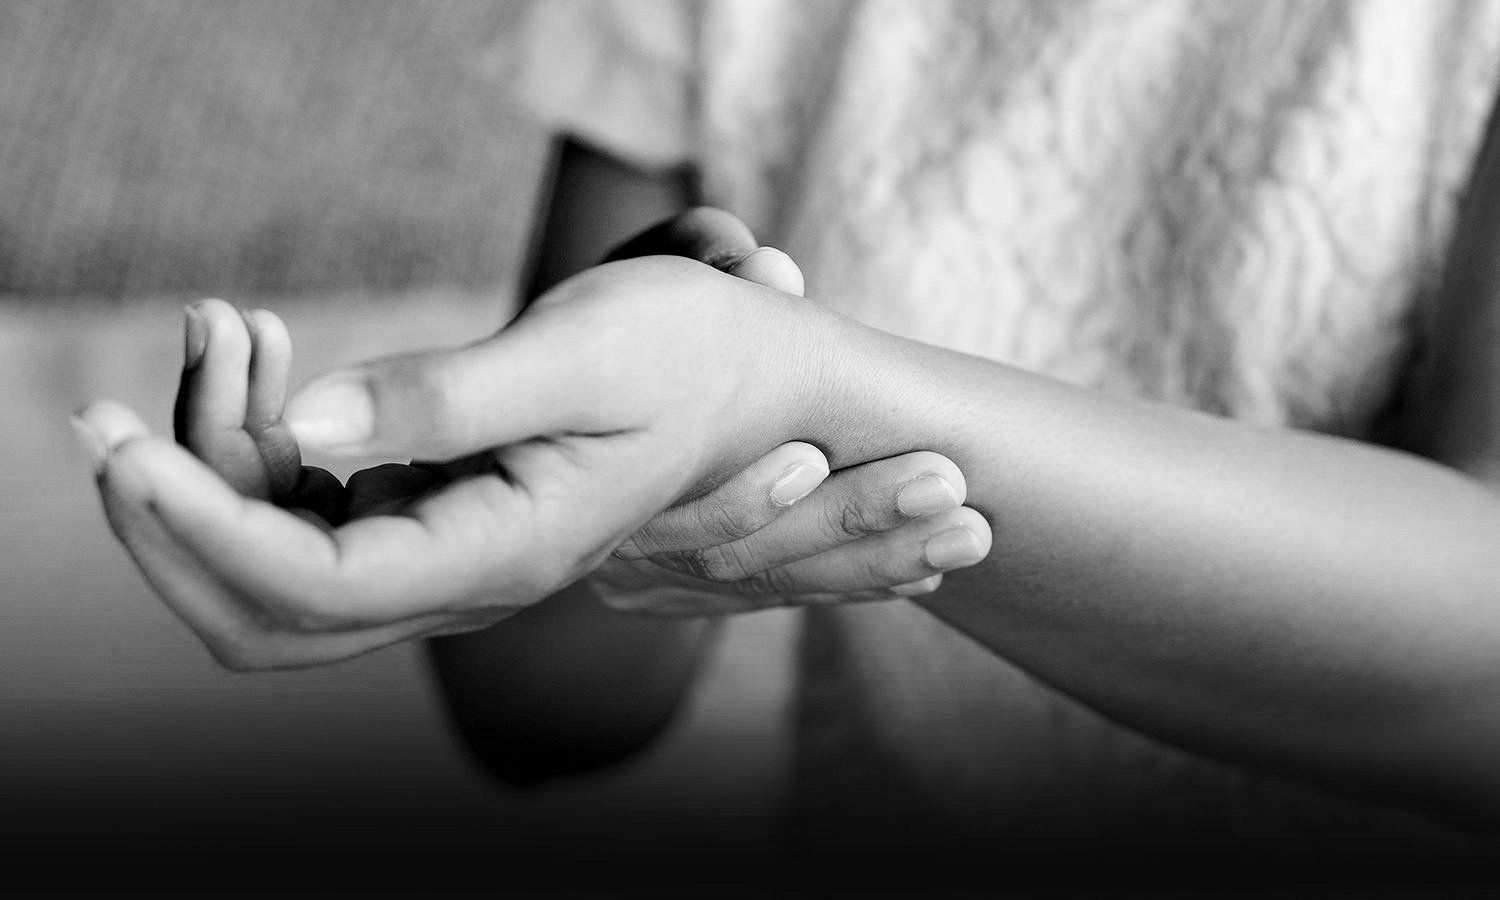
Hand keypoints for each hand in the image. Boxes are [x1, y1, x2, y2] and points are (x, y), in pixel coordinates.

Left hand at [75, 217, 989, 667]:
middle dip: (168, 524)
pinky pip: (312, 511)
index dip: (198, 524)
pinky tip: (270, 351)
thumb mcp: (585, 354)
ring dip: (214, 461)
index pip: (309, 583)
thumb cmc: (696, 358)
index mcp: (500, 553)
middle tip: (101, 415)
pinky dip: (260, 441)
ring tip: (228, 329)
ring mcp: (445, 549)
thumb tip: (305, 422)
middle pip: (265, 613)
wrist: (763, 383)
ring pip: (277, 562)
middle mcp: (464, 575)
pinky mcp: (433, 510)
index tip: (120, 443)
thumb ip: (447, 395)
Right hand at [591, 209, 987, 615]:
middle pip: (743, 558)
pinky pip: (767, 594)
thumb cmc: (600, 317)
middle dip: (856, 523)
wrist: (528, 409)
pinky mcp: (662, 588)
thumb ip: (696, 252)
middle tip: (956, 499)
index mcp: (594, 473)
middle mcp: (613, 540)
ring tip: (971, 539)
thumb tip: (772, 270)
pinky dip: (845, 582)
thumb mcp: (636, 271)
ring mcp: (638, 574)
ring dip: (872, 561)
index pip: (698, 516)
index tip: (880, 468)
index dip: (784, 502)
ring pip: (764, 582)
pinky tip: (923, 578)